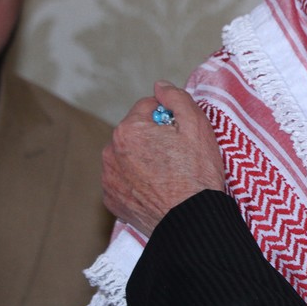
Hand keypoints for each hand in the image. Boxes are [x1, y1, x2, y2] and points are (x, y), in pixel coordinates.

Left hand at [102, 80, 224, 236]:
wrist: (191, 219)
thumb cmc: (196, 172)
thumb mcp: (197, 125)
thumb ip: (176, 98)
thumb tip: (160, 86)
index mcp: (128, 129)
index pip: (147, 107)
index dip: (169, 117)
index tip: (182, 134)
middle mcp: (110, 152)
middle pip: (136, 132)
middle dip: (154, 137)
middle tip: (178, 155)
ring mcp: (109, 179)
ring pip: (128, 156)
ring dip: (144, 158)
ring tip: (169, 174)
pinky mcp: (112, 200)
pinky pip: (124, 180)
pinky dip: (137, 181)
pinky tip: (158, 188)